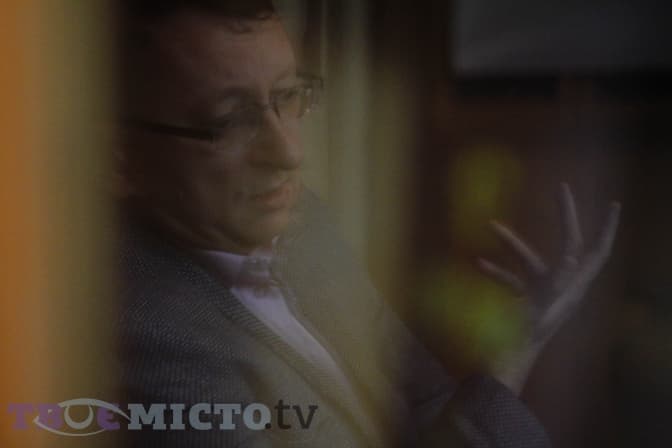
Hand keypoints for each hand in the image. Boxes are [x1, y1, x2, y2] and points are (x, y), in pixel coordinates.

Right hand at [478, 183, 620, 392]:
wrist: (501, 370)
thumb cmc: (519, 347)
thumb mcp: (542, 312)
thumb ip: (556, 285)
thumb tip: (574, 257)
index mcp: (572, 292)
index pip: (596, 254)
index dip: (606, 229)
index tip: (612, 203)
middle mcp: (561, 290)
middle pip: (569, 246)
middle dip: (567, 218)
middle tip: (562, 189)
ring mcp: (542, 294)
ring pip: (532, 260)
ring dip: (512, 243)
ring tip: (492, 226)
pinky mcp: (524, 301)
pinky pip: (513, 278)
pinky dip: (497, 270)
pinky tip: (478, 265)